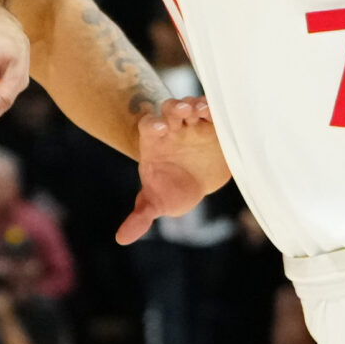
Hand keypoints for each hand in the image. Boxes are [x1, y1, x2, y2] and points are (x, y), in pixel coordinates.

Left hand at [117, 96, 232, 243]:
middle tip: (182, 110)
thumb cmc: (170, 191)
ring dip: (197, 104)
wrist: (195, 183)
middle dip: (176, 108)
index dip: (152, 124)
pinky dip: (218, 110)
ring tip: (203, 109)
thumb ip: (141, 217)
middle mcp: (174, 128)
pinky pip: (216, 112)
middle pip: (171, 110)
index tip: (159, 129)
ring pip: (193, 106)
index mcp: (155, 142)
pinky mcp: (215, 125)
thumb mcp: (156, 203)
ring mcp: (195, 123)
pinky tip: (222, 114)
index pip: (148, 126)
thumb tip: (122, 239)